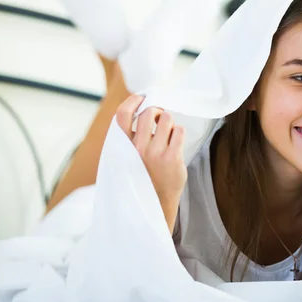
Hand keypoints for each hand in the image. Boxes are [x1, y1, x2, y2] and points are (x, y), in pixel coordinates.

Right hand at [116, 94, 186, 230]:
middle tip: (159, 118)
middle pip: (148, 113)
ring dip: (169, 122)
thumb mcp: (126, 159)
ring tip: (168, 133)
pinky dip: (178, 132)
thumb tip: (139, 110)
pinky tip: (175, 143)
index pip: (122, 116)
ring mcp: (155, 153)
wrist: (155, 204)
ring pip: (166, 119)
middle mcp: (136, 149)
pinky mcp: (172, 158)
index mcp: (122, 148)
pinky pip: (178, 131)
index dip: (132, 101)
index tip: (141, 97)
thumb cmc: (142, 178)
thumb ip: (128, 139)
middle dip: (157, 112)